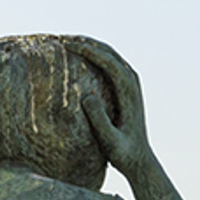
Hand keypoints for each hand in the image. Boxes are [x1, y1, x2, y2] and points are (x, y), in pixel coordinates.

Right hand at [68, 37, 151, 175]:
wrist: (139, 159)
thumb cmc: (123, 153)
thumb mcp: (110, 141)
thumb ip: (99, 120)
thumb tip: (86, 96)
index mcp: (129, 91)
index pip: (108, 62)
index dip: (88, 51)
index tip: (68, 46)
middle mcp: (132, 82)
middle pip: (108, 52)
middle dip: (86, 42)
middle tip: (61, 40)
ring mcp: (130, 83)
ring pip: (109, 55)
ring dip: (89, 46)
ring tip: (66, 44)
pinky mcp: (125, 87)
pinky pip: (108, 64)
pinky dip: (93, 56)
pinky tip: (77, 57)